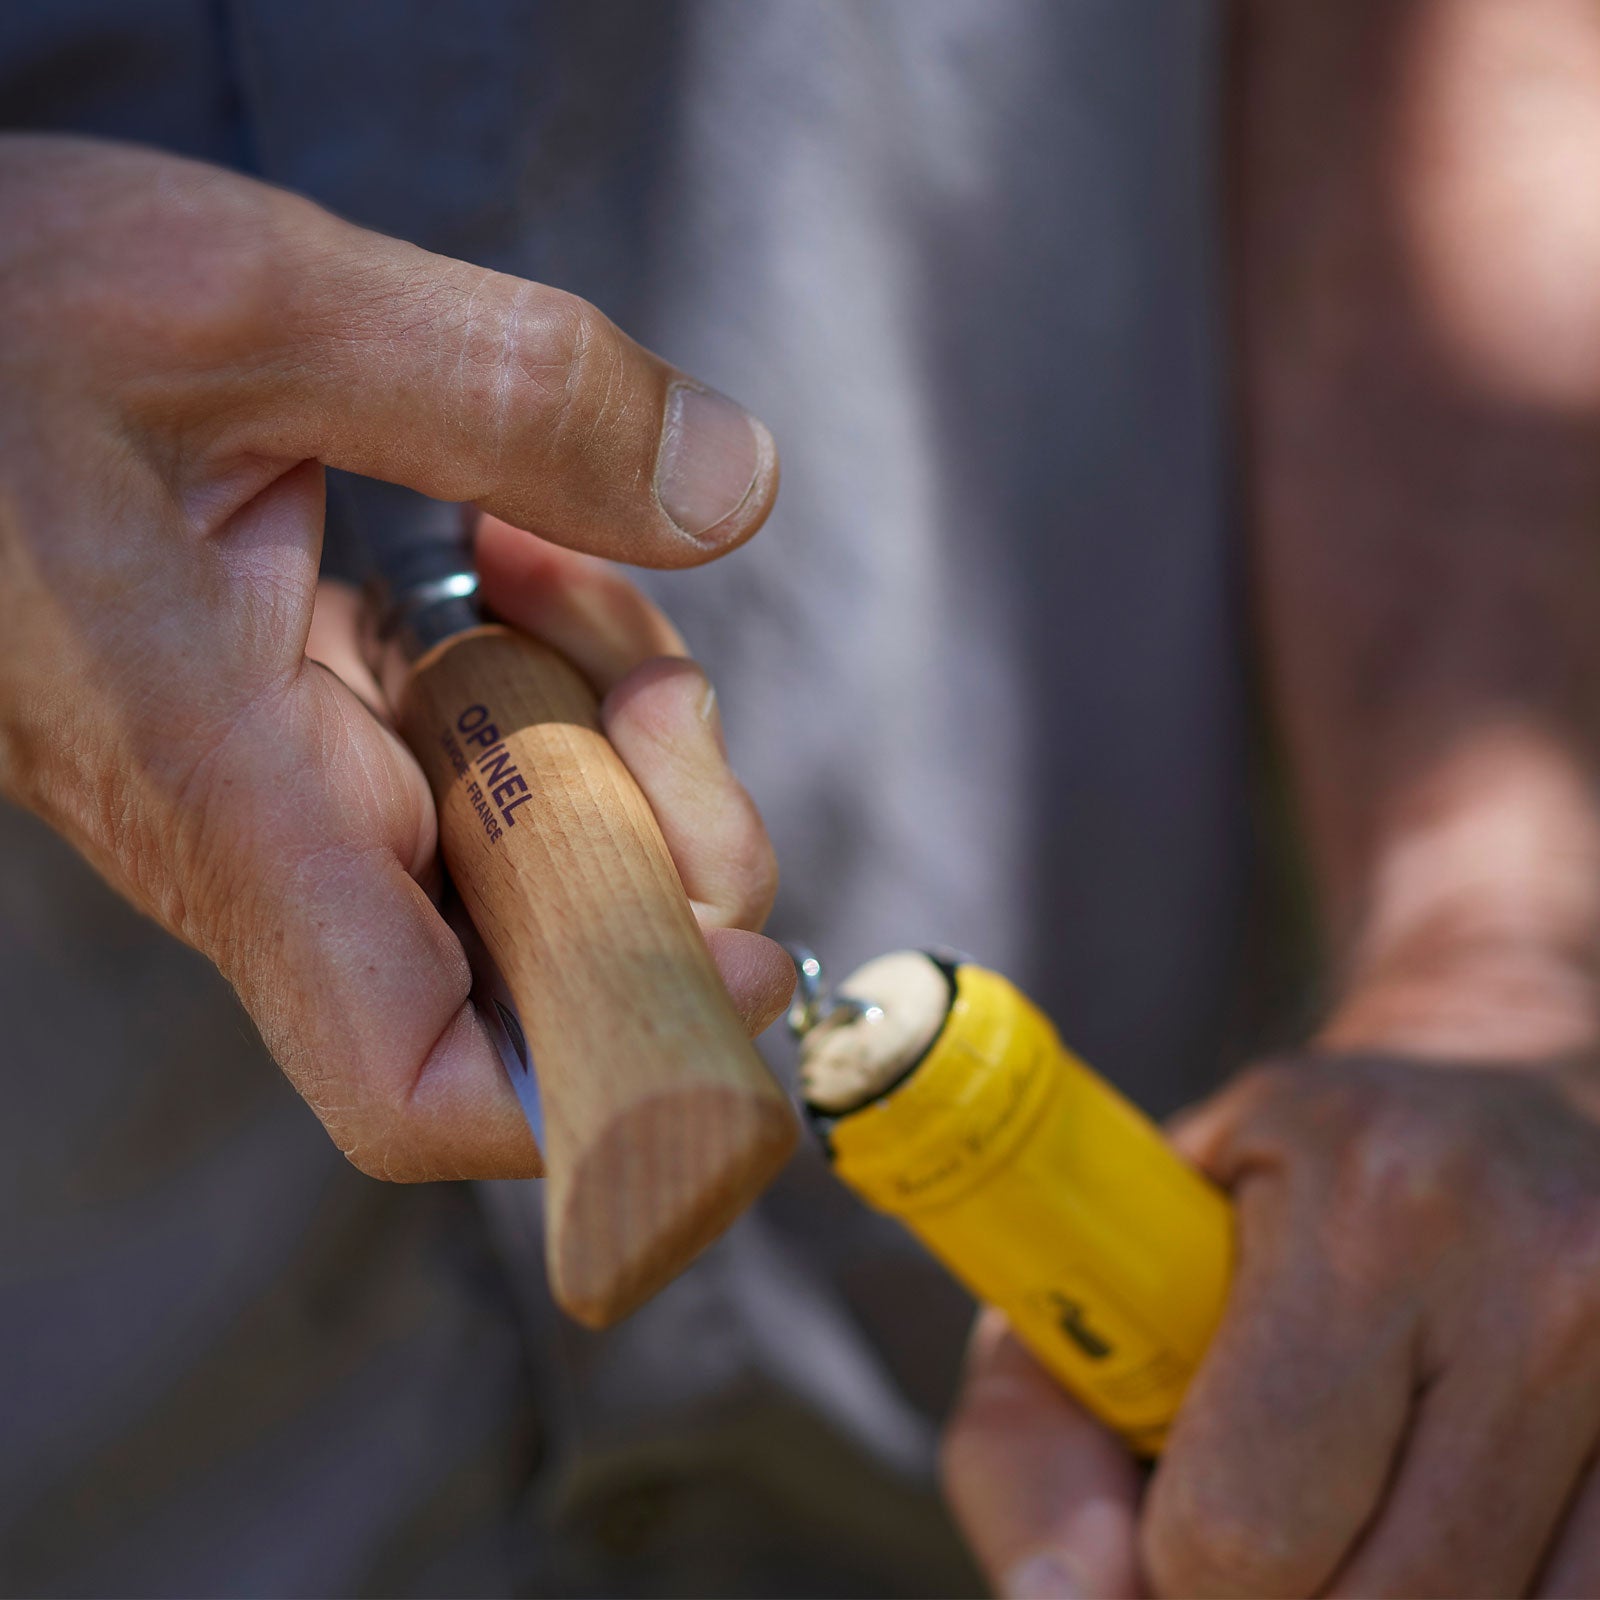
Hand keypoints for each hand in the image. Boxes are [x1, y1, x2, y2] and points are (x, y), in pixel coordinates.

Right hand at [0, 135, 787, 1179]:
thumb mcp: (253, 306)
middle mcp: (277, 834)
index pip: (412, 1076)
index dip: (596, 1077)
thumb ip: (508, 395)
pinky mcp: (320, 728)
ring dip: (614, 730)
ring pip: (536, 852)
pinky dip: (552, 671)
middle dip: (665, 851)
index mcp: (230, 795)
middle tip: (657, 690)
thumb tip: (730, 487)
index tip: (728, 972)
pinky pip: (491, 756)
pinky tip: (524, 556)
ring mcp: (305, 791)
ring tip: (563, 563)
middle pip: (538, 971)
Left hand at [944, 1031, 1599, 1596]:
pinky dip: (1499, 1595)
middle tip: (1261, 1530)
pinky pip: (1591, 1595)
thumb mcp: (1113, 1244)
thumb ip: (1035, 1427)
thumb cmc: (1258, 1186)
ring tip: (1349, 1523)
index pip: (1246, 1525)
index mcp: (1370, 1197)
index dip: (1180, 1566)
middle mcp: (1543, 1272)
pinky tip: (1440, 1533)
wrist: (1487, 1083)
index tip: (1178, 1521)